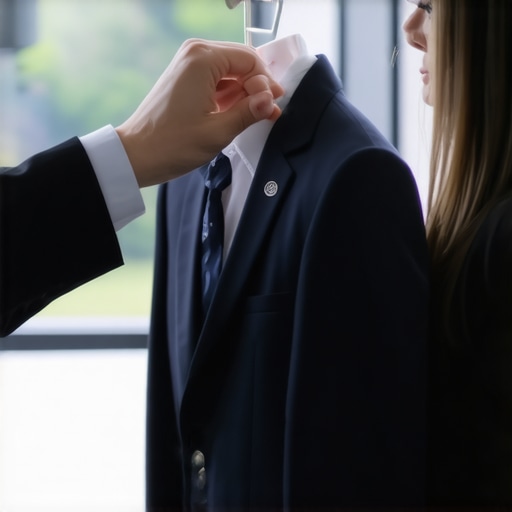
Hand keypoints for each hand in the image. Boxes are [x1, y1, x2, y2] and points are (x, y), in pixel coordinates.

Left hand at [116, 39, 283, 186]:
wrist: (137, 154)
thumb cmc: (172, 144)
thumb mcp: (218, 132)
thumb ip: (248, 113)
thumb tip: (271, 102)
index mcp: (203, 59)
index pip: (250, 60)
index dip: (265, 84)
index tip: (272, 107)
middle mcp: (195, 53)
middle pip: (241, 61)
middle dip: (257, 86)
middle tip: (269, 111)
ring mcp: (188, 64)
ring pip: (231, 71)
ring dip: (245, 92)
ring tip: (257, 115)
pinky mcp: (185, 77)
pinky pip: (217, 79)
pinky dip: (230, 94)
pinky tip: (240, 112)